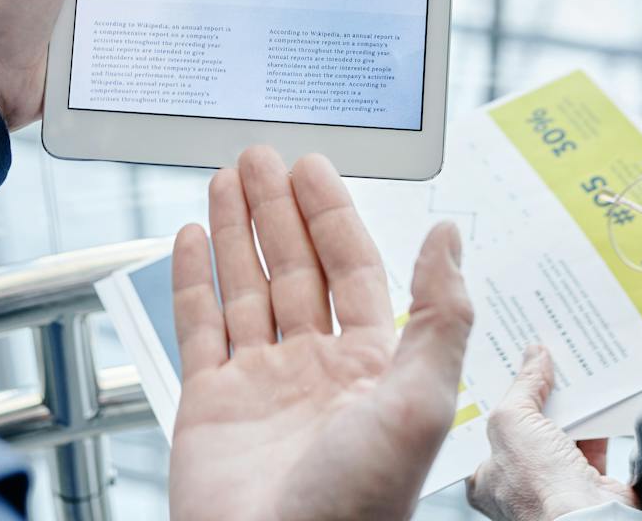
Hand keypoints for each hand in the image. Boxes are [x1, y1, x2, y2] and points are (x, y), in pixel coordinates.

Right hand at [168, 146, 473, 520]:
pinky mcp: (208, 406)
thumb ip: (439, 314)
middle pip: (297, 269)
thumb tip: (450, 235)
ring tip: (225, 177)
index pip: (354, 270)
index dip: (332, 214)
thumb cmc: (355, 505)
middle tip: (260, 156)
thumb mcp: (419, 401)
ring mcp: (261, 387)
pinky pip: (200, 328)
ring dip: (236, 232)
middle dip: (278, 210)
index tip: (312, 166)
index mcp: (372, 369)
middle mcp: (318, 372)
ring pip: (248, 289)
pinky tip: (191, 236)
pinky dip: (193, 280)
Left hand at [465, 346, 639, 520]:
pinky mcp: (589, 481)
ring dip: (567, 403)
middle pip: (525, 426)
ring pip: (560, 432)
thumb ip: (522, 386)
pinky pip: (592, 442)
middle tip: (538, 359)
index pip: (486, 429)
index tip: (504, 364)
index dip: (494, 395)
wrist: (588, 518)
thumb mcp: (512, 421)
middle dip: (534, 395)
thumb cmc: (536, 485)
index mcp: (487, 476)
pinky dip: (596, 419)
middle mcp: (519, 483)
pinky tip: (596, 392)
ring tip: (567, 367)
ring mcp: (556, 483)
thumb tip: (535, 357)